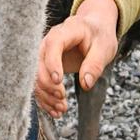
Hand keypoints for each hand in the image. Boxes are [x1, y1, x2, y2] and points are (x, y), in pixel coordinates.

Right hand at [35, 0, 119, 117]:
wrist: (93, 28)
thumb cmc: (98, 35)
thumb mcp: (104, 47)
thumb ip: (95, 64)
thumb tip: (86, 84)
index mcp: (65, 32)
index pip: (52, 44)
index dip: (52, 63)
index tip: (59, 81)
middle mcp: (49, 42)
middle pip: (38, 63)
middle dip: (48, 84)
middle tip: (63, 97)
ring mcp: (44, 55)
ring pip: (35, 76)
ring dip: (45, 95)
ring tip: (62, 109)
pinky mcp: (45, 67)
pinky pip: (39, 84)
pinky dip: (45, 98)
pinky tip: (55, 111)